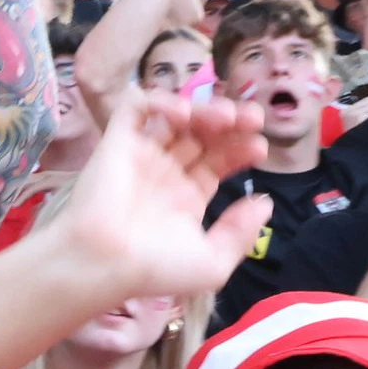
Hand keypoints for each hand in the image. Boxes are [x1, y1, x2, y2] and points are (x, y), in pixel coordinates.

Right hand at [42, 91, 271, 302]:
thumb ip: (241, 233)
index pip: (220, 162)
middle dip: (231, 124)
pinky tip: (181, 114)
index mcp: (187, 199)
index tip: (260, 148)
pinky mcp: (117, 140)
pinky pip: (135, 107)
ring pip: (176, 118)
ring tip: (224, 116)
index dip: (241, 149)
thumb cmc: (156, 267)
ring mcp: (142, 154)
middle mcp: (166, 173)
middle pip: (203, 136)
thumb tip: (264, 202)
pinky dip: (159, 101)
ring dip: (203, 109)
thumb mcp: (213, 263)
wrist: (104, 261)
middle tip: (253, 119)